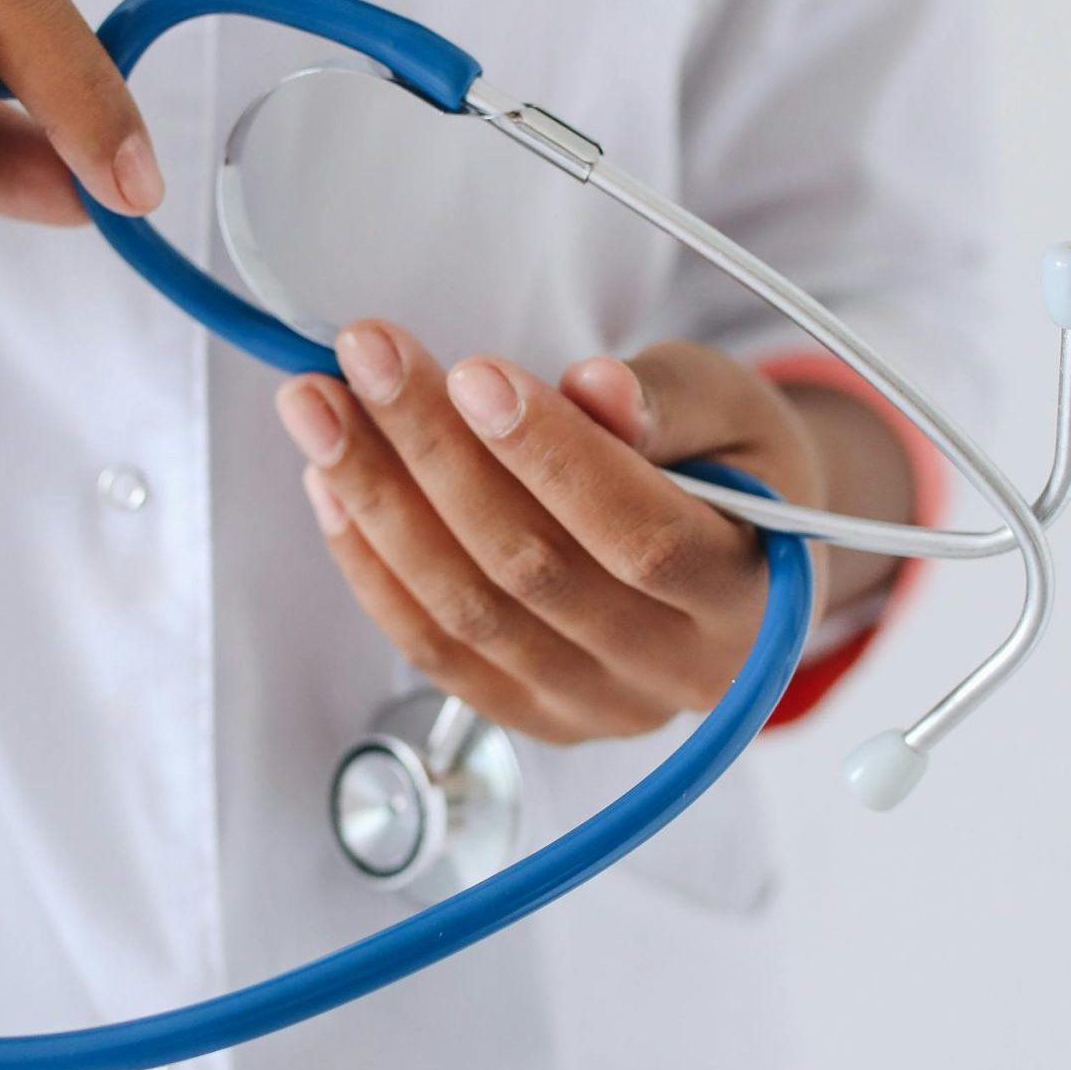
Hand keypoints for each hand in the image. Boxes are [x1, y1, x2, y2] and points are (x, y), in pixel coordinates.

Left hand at [275, 324, 832, 745]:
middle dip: (432, 453)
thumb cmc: (736, 467)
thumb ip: (672, 401)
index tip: (472, 371)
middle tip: (365, 355)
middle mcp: (676, 674)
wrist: (738, 562)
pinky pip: (434, 652)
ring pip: (466, 613)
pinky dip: (371, 566)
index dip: (553, 457)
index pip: (642, 538)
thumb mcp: (736, 410)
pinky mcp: (530, 714)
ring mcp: (595, 708)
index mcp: (752, 599)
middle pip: (532, 571)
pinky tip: (331, 486)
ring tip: (318, 408)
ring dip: (376, 503)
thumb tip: (597, 388)